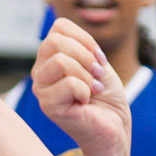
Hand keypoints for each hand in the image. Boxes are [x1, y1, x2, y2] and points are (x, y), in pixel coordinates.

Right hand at [33, 19, 129, 155]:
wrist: (114, 128)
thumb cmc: (107, 98)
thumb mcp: (97, 61)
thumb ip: (80, 44)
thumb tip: (62, 29)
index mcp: (51, 58)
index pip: (59, 27)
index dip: (85, 39)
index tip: (98, 60)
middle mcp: (41, 71)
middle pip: (55, 41)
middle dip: (85, 56)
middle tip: (97, 75)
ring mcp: (41, 89)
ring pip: (60, 60)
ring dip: (85, 75)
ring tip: (92, 90)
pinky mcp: (47, 106)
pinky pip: (68, 83)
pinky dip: (85, 91)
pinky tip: (86, 102)